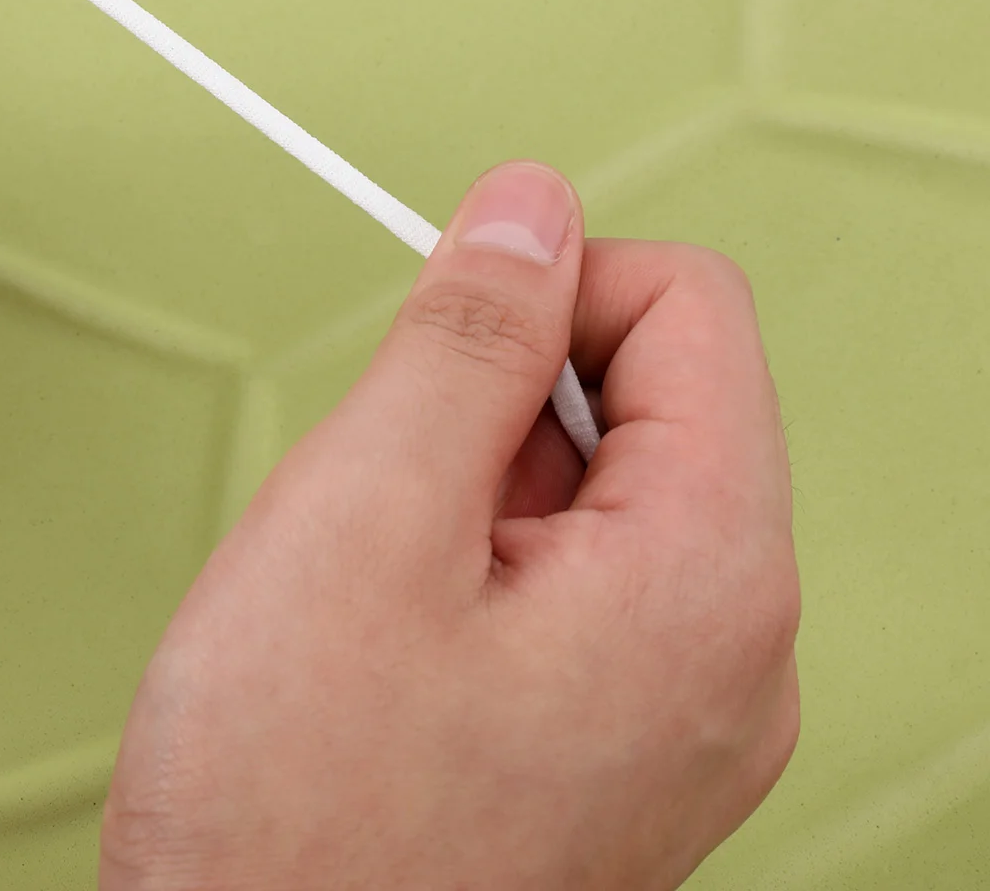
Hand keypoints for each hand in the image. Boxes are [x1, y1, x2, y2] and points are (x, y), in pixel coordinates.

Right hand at [102, 162, 798, 890]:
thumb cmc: (293, 818)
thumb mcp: (363, 516)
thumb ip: (466, 338)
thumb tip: (531, 205)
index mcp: (707, 577)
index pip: (689, 305)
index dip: (548, 281)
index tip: (438, 332)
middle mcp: (729, 649)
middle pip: (645, 392)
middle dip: (497, 398)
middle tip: (385, 493)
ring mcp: (675, 707)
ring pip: (590, 483)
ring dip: (469, 482)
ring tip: (371, 584)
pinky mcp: (612, 740)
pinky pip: (566, 575)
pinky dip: (467, 558)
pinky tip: (385, 634)